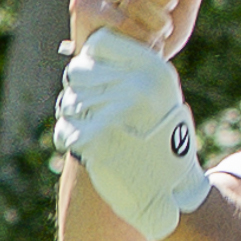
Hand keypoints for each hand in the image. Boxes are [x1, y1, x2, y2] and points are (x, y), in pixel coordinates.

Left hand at [57, 26, 201, 233]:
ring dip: (75, 118)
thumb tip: (84, 46)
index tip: (103, 83)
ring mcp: (117, 112)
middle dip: (81, 92)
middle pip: (78, 72)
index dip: (92, 63)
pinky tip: (92, 150)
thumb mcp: (158, 93)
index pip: (99, 44)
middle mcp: (138, 86)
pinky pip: (65, 130)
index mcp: (154, 68)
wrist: (174, 195)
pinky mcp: (98, 140)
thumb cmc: (161, 139)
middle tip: (98, 113)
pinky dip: (71, 140)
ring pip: (69, 101)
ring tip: (100, 133)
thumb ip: (126, 67)